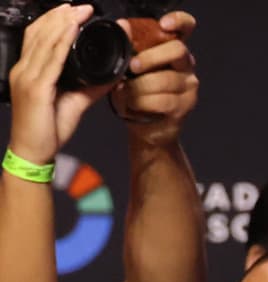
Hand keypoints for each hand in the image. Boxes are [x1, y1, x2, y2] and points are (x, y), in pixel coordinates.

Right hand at [7, 4, 113, 164]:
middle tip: (82, 7)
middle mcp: (24, 70)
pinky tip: (71, 30)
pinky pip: (50, 59)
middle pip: (39, 33)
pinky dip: (61, 42)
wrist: (34, 152)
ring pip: (44, 41)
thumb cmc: (49, 129)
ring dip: (63, 23)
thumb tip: (112, 76)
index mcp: (29, 71)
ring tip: (79, 12)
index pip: (38, 37)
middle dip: (60, 16)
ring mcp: (27, 77)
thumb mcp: (74, 102)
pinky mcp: (35, 88)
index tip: (73, 11)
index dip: (54, 21)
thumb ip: (91, 87)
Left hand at [110, 11, 197, 145]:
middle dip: (150, 57)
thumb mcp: (129, 69)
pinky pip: (162, 100)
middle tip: (132, 67)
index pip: (186, 28)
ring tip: (126, 92)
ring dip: (139, 87)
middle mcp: (186, 67)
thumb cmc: (137, 95)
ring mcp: (188, 87)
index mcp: (173, 52)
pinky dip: (141, 102)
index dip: (179, 21)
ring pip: (164, 79)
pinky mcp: (184, 107)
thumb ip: (128, 47)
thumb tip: (123, 25)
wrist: (145, 129)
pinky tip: (132, 104)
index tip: (164, 24)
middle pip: (177, 50)